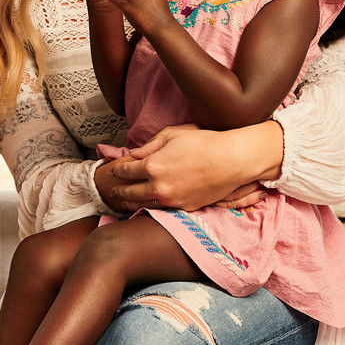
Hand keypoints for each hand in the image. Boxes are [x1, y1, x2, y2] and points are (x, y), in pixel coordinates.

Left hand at [96, 123, 275, 211]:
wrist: (231, 161)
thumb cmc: (203, 143)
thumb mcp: (172, 135)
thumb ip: (149, 146)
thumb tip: (134, 155)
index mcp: (153, 166)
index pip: (126, 171)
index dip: (118, 170)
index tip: (115, 170)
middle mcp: (159, 186)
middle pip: (130, 192)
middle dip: (119, 190)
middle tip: (113, 189)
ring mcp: (172, 200)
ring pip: (144, 205)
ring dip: (131, 203)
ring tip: (123, 202)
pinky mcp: (185, 208)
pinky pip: (162, 210)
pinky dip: (151, 207)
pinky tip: (147, 205)